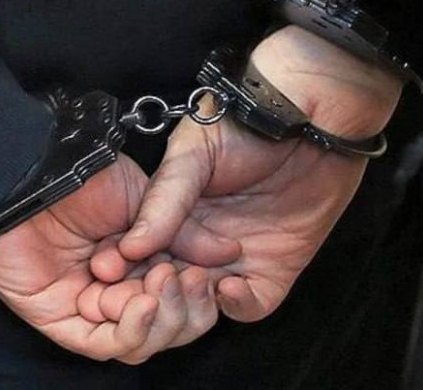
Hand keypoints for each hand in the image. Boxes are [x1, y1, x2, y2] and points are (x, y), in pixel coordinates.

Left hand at [0, 154, 232, 362]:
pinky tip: (145, 302)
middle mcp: (119, 289)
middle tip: (186, 276)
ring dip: (163, 319)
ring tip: (161, 282)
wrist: (34, 172)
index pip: (183, 299)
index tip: (217, 273)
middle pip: (167, 327)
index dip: (203, 294)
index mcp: (142, 261)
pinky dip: (131, 331)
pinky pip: (102, 345)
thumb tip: (231, 254)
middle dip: (187, 309)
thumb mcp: (151, 203)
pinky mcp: (60, 319)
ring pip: (140, 342)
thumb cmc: (85, 176)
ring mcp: (90, 306)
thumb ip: (187, 234)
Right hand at [99, 26, 401, 321]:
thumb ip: (164, 199)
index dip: (124, 268)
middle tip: (153, 289)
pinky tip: (228, 287)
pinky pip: (253, 305)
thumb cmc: (246, 123)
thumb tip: (130, 246)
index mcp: (172, 215)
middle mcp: (200, 242)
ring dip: (194, 303)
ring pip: (204, 303)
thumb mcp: (194, 153)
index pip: (140, 255)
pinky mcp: (276, 267)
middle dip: (156, 294)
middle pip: (168, 286)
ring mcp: (237, 258)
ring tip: (193, 281)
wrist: (311, 116)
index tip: (111, 273)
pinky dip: (238, 305)